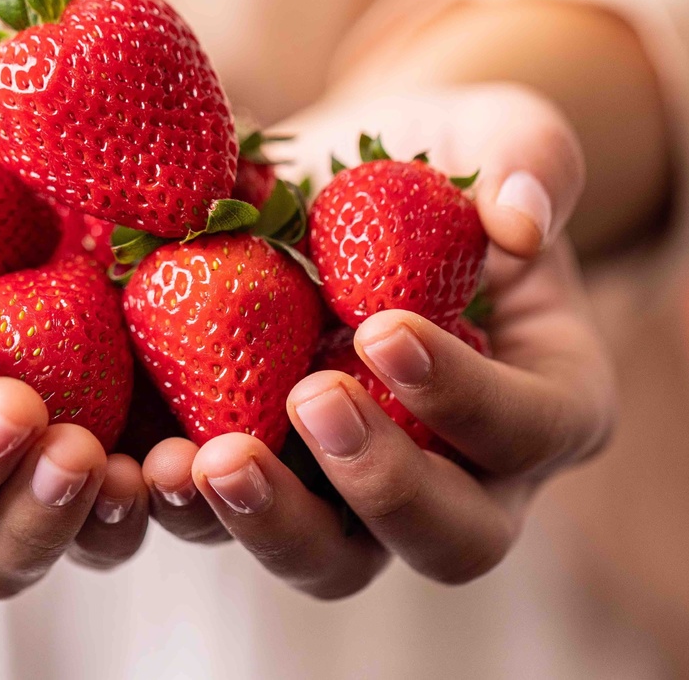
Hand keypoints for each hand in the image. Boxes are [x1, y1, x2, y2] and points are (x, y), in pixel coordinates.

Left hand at [139, 83, 615, 596]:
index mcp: (545, 400)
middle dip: (381, 485)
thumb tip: (521, 219)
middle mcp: (467, 476)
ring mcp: (360, 498)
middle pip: (449, 540)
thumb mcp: (493, 130)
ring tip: (201, 460)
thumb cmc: (434, 156)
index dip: (465, 396)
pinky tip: (143, 463)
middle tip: (310, 400)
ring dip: (269, 521)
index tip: (384, 329)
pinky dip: (186, 508)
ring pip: (332, 559)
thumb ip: (530, 156)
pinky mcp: (269, 484)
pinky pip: (233, 528)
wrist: (332, 181)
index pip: (528, 427)